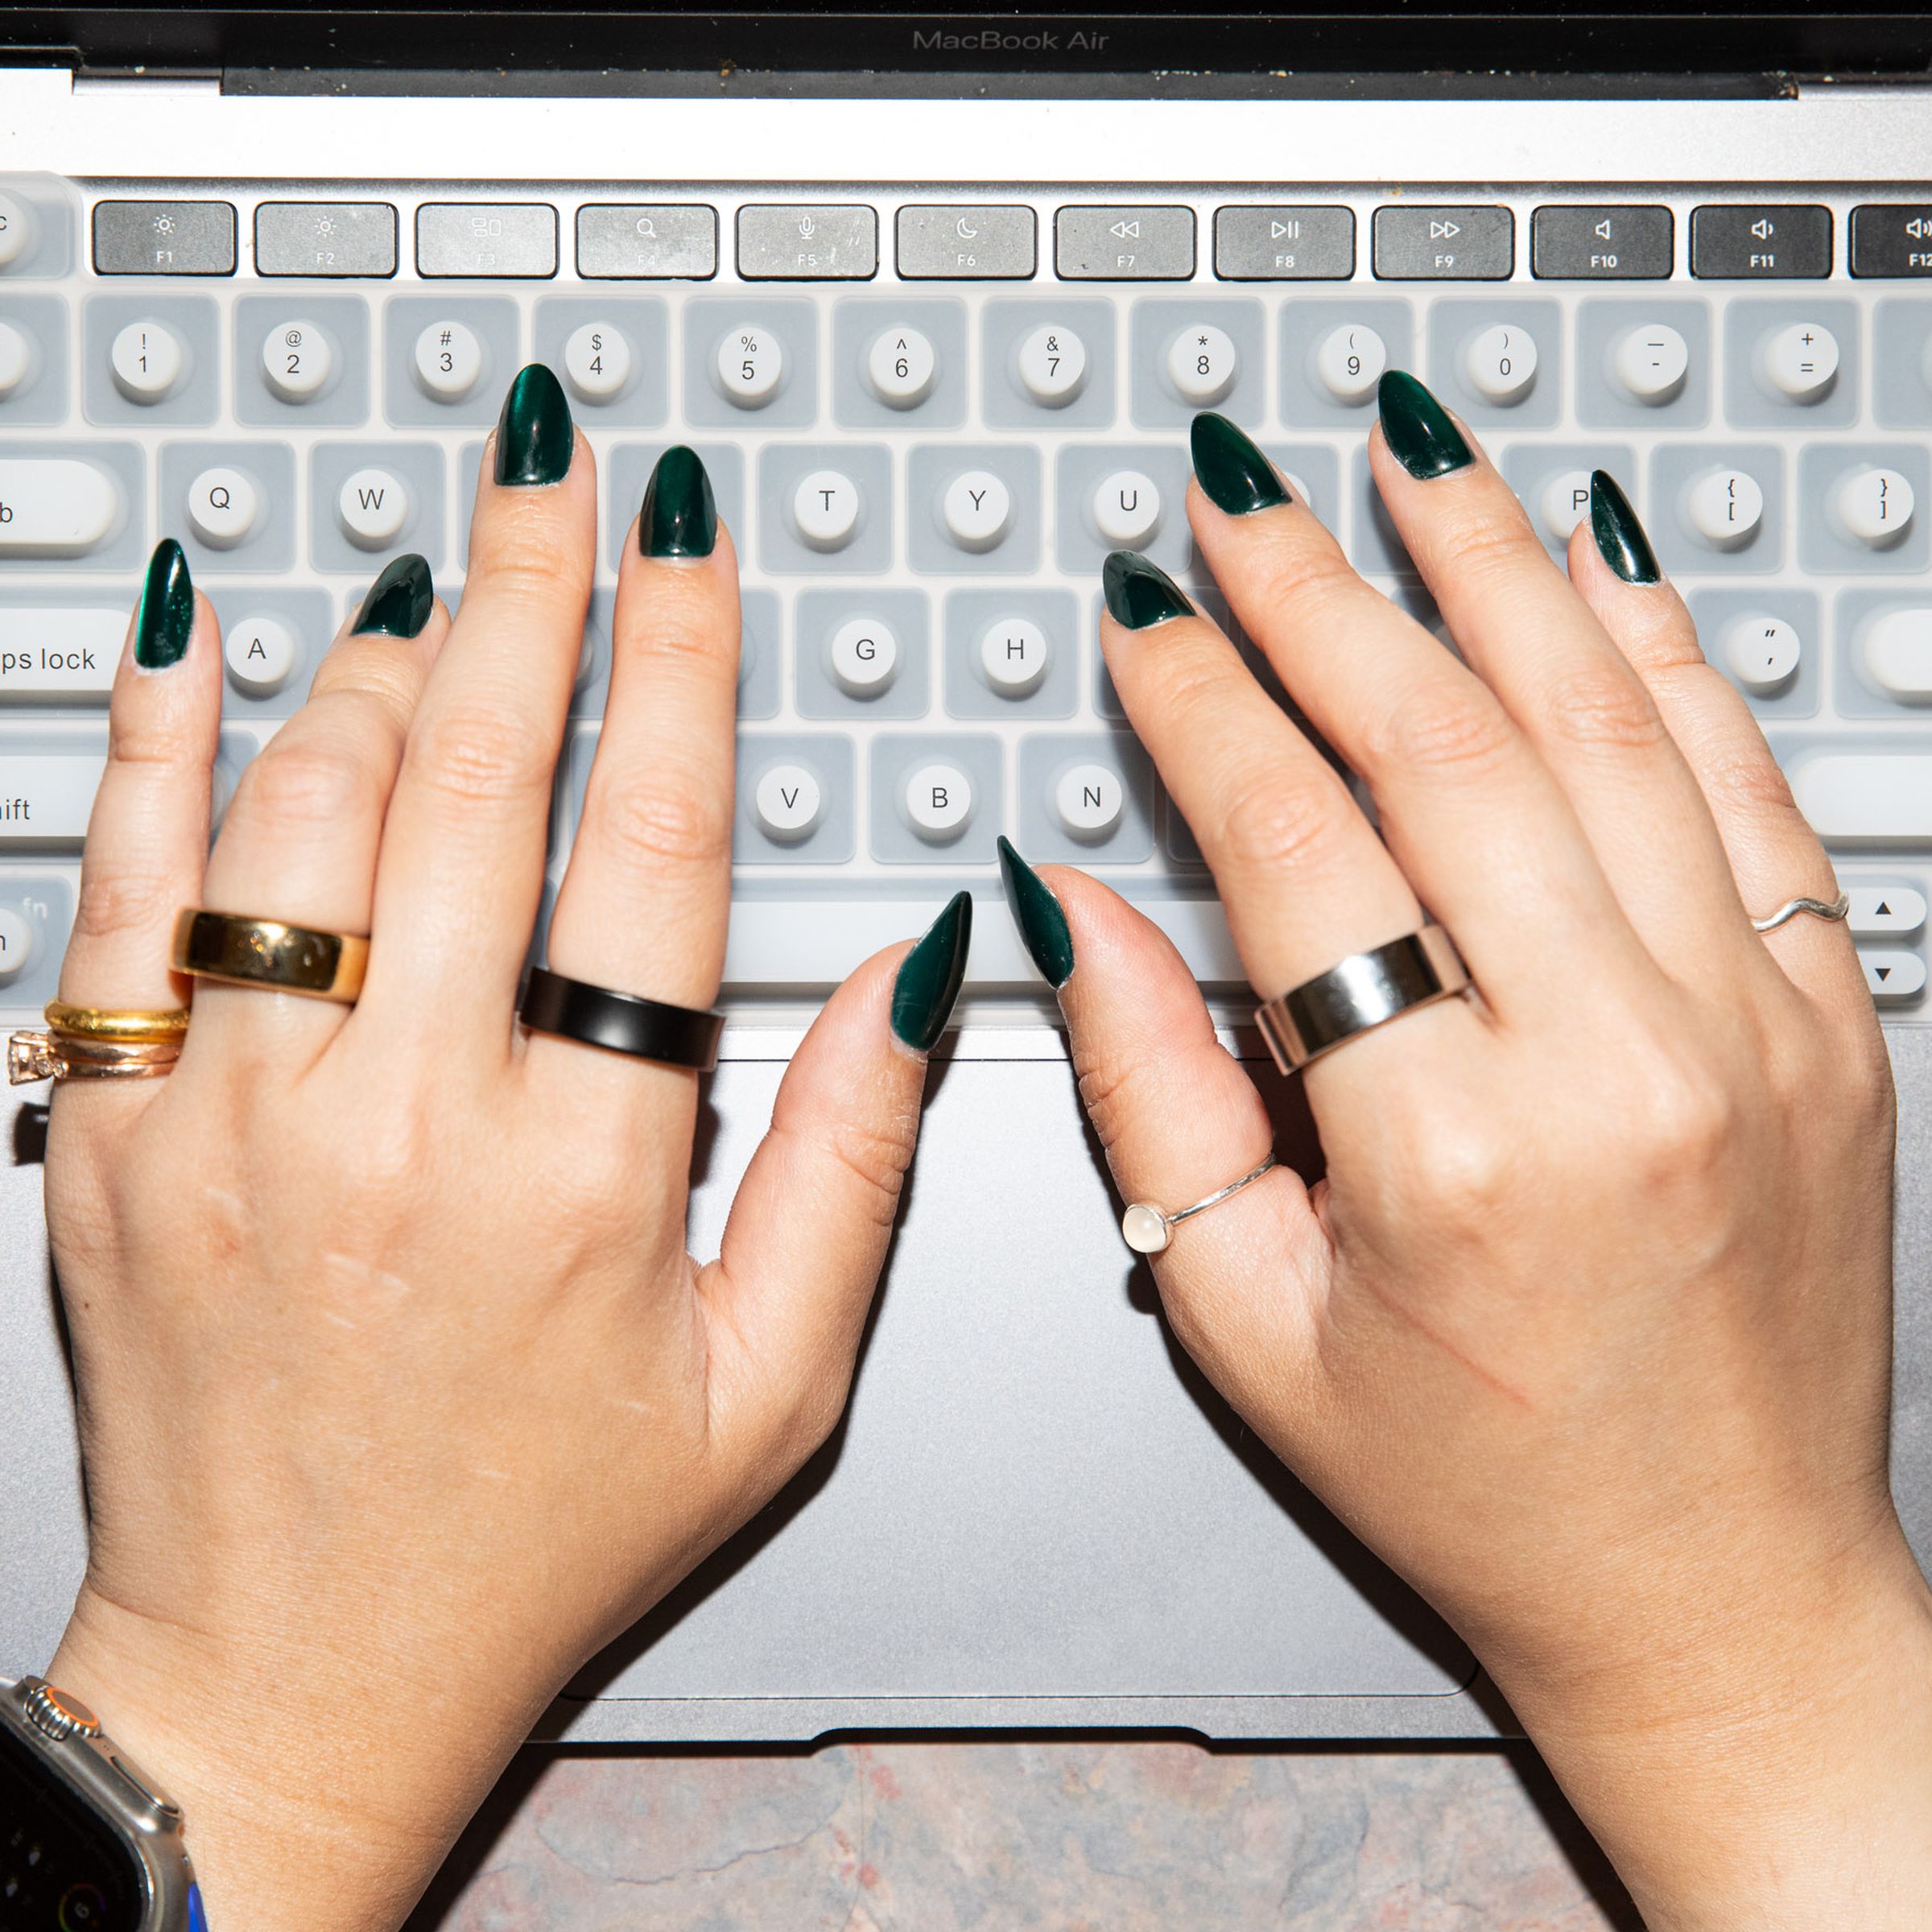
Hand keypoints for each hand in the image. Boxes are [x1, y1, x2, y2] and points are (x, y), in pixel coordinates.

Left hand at [39, 371, 967, 1931]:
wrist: (291, 1672)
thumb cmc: (537, 1534)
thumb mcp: (768, 1382)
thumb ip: (852, 1161)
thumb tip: (918, 967)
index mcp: (582, 1180)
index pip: (654, 848)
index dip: (681, 665)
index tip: (689, 545)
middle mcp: (397, 1127)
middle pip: (475, 776)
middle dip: (531, 584)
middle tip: (557, 462)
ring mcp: (225, 1122)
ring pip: (300, 804)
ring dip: (380, 657)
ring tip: (439, 580)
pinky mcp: (100, 1139)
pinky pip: (119, 890)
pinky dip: (156, 740)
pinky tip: (195, 632)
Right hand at [995, 389, 1931, 1929]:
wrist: (1717, 1586)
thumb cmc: (1481, 1483)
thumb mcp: (1247, 1320)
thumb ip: (1146, 1092)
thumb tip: (1070, 909)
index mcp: (1453, 1152)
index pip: (1297, 844)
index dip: (1200, 703)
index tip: (1146, 619)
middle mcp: (1627, 1061)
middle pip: (1450, 742)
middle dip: (1322, 590)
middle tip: (1244, 493)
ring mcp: (1759, 1024)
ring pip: (1610, 718)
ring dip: (1496, 567)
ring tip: (1414, 458)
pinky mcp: (1837, 1017)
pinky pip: (1750, 778)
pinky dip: (1665, 651)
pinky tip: (1596, 561)